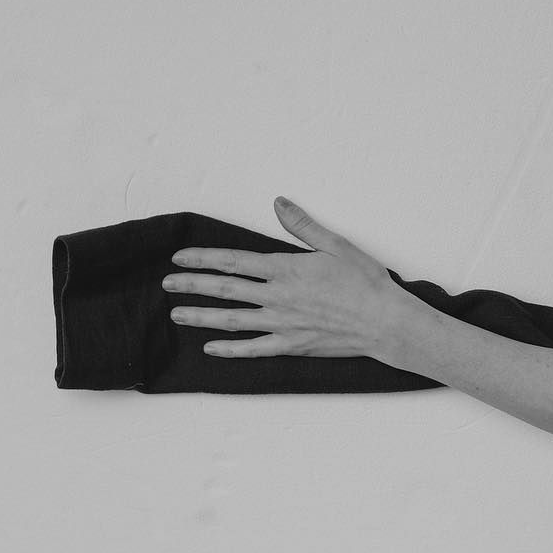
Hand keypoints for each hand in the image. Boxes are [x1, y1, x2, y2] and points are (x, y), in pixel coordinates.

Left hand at [162, 198, 398, 358]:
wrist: (385, 321)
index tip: (180, 258)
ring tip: (177, 314)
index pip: (233, 262)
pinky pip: (253, 349)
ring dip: (201, 316)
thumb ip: (302, 225)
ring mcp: (282, 324)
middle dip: (192, 285)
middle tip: (166, 284)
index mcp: (286, 269)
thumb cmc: (366, 282)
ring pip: (232, 320)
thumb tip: (278, 203)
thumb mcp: (336, 244)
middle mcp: (278, 297)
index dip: (203, 259)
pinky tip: (211, 348)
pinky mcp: (292, 345)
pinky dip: (230, 349)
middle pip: (225, 290)